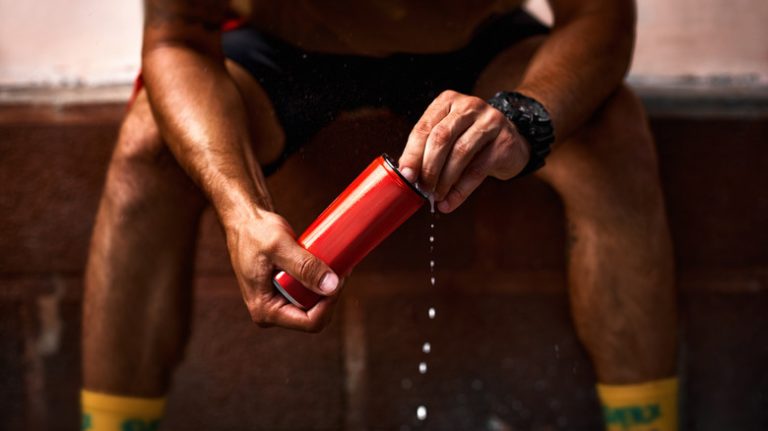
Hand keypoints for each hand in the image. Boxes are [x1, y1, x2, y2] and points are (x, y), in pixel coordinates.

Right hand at [224, 210, 341, 331]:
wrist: (244, 222)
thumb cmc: (255, 232)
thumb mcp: (280, 247)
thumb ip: (305, 266)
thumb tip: (331, 286)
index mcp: (265, 310)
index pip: (310, 322)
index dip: (330, 303)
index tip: (340, 277)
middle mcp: (271, 312)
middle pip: (315, 314)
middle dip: (330, 292)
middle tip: (340, 266)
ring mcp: (277, 302)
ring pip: (314, 304)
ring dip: (327, 285)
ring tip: (335, 261)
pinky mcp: (284, 291)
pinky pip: (308, 292)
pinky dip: (320, 279)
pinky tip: (328, 263)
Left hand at [399, 90, 530, 212]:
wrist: (511, 143)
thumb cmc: (471, 141)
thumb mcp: (448, 137)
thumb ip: (428, 150)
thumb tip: (407, 176)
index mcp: (448, 101)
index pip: (424, 128)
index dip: (412, 153)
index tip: (406, 175)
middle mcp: (469, 106)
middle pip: (441, 138)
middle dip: (428, 167)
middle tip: (422, 189)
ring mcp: (489, 121)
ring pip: (460, 153)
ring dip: (444, 180)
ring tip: (436, 197)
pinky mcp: (504, 141)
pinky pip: (478, 170)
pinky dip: (461, 190)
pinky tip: (450, 202)